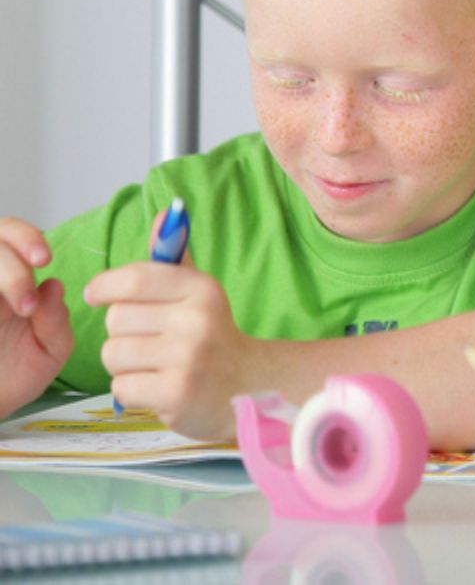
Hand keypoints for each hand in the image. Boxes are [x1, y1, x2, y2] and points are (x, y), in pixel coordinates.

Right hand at [0, 217, 71, 418]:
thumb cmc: (14, 377)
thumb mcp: (48, 353)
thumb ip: (56, 321)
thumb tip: (53, 284)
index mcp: (11, 279)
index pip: (12, 234)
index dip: (27, 237)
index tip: (44, 260)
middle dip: (12, 266)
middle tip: (27, 304)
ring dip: (0, 276)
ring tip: (19, 311)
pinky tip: (0, 314)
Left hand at [85, 243, 258, 439]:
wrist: (245, 384)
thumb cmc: (210, 333)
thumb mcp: (198, 291)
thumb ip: (173, 258)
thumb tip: (165, 213)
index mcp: (201, 289)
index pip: (135, 279)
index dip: (105, 285)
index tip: (96, 294)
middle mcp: (197, 320)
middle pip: (116, 319)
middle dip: (121, 330)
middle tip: (147, 338)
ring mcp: (188, 359)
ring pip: (113, 354)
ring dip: (122, 363)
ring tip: (151, 363)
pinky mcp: (176, 394)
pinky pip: (121, 387)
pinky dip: (131, 390)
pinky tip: (155, 385)